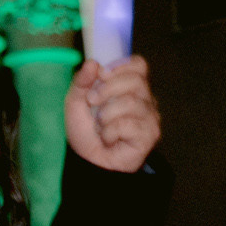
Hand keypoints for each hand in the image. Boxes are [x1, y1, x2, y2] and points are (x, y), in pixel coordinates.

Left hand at [64, 54, 161, 172]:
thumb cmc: (87, 133)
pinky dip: (111, 132)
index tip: (103, 75)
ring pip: (131, 103)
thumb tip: (93, 63)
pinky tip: (108, 139)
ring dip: (106, 115)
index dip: (121, 66)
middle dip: (107, 89)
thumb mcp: (76, 103)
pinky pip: (130, 124)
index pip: (139, 65)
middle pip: (136, 80)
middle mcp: (145, 100)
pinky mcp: (150, 134)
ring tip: (100, 127)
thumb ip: (82, 82)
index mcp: (130, 87)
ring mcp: (150, 117)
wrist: (89, 162)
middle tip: (92, 102)